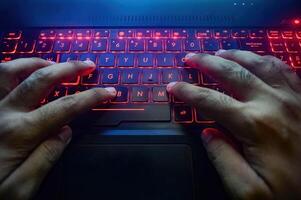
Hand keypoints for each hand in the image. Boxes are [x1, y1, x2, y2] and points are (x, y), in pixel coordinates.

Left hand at [0, 58, 115, 198]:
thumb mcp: (20, 189)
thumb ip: (45, 158)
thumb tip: (65, 132)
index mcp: (18, 133)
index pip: (65, 107)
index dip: (91, 97)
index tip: (108, 92)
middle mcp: (2, 113)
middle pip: (42, 80)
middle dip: (69, 69)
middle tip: (87, 65)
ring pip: (12, 70)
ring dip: (38, 62)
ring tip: (54, 63)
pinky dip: (11, 68)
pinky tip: (22, 72)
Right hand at [167, 50, 300, 198]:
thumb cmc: (291, 195)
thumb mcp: (249, 191)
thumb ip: (223, 160)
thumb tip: (208, 134)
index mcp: (256, 125)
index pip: (210, 101)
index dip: (187, 92)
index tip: (173, 87)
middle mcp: (274, 104)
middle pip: (232, 73)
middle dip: (206, 62)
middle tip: (191, 57)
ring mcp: (293, 99)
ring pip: (259, 64)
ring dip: (236, 55)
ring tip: (219, 52)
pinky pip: (285, 69)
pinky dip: (266, 60)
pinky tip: (258, 60)